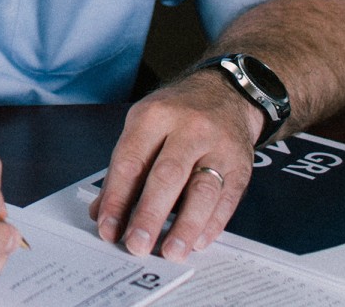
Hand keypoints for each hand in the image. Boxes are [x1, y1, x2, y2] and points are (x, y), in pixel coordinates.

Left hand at [88, 72, 259, 261]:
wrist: (226, 93)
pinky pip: (227, 199)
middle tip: (136, 244)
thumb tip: (101, 212)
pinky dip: (212, 224)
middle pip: (166, 175)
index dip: (117, 198)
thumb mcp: (143, 126)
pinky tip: (198, 241)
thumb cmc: (177, 115)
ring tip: (170, 251)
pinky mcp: (242, 165)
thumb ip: (123, 169)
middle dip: (149, 214)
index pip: (131, 161)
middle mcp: (188, 128)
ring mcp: (219, 146)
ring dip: (185, 226)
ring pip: (202, 190)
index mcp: (154, 116)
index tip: (108, 228)